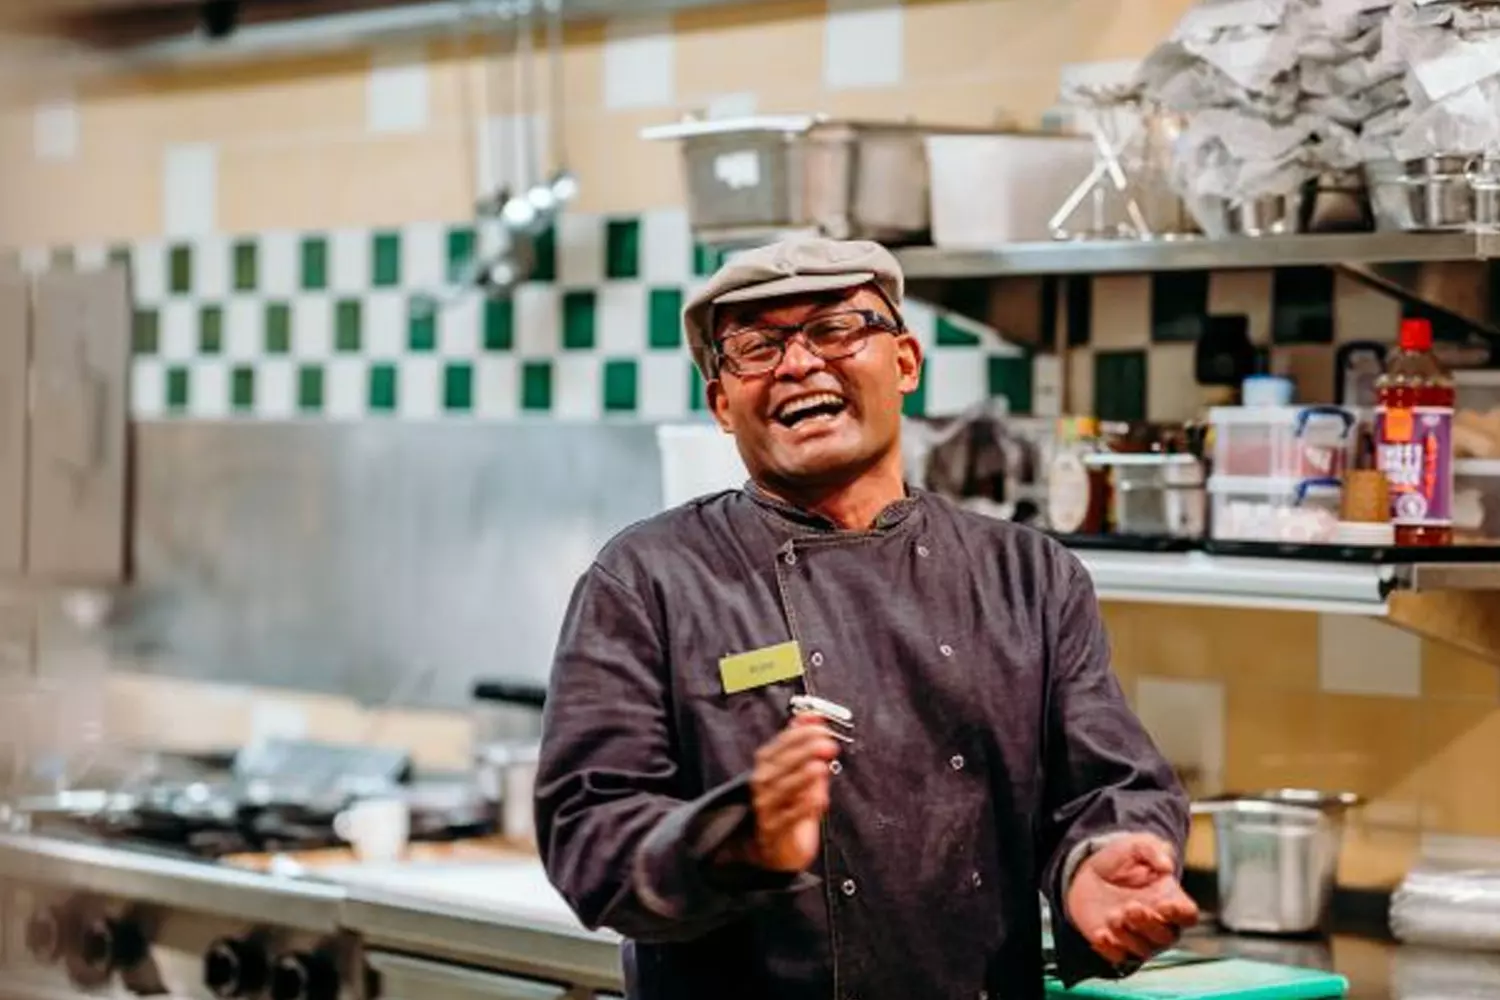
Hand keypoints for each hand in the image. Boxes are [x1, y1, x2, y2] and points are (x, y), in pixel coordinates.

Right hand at [723, 715, 839, 871]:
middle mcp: (763, 784)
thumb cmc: (788, 804)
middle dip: (804, 751)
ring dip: (802, 776)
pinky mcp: (776, 831)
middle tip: (827, 744)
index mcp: (767, 765)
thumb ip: (804, 743)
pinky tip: (818, 797)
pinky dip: (803, 806)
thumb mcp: (798, 769)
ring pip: (782, 789)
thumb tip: (813, 716)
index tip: (821, 727)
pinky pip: (788, 817)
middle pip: (780, 764)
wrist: (777, 847)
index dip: (800, 733)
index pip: (780, 743)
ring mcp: (767, 808)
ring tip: (820, 767)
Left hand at [1065, 833, 1198, 966]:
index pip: (1188, 915)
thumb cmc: (1121, 859)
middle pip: (1166, 936)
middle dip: (1149, 924)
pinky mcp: (1115, 944)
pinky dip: (1110, 950)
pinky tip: (1101, 935)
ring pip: (1144, 949)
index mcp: (1170, 899)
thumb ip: (1153, 849)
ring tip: (1113, 916)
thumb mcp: (1137, 845)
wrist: (1087, 870)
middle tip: (1131, 907)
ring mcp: (1137, 936)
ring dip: (1129, 936)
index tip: (1165, 904)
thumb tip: (1166, 865)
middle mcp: (1158, 922)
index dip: (1181, 914)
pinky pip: (1119, 957)